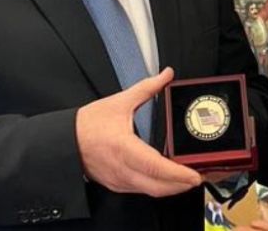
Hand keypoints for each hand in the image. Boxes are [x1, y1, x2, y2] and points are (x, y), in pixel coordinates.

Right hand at [75, 67, 201, 196]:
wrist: (65, 142)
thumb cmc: (88, 125)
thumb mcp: (120, 102)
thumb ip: (147, 88)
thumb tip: (166, 75)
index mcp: (124, 148)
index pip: (155, 166)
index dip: (177, 173)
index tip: (194, 174)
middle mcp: (122, 169)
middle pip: (159, 187)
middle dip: (183, 185)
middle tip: (201, 176)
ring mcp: (120, 180)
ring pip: (152, 192)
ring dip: (173, 188)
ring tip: (190, 178)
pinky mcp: (118, 185)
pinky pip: (143, 190)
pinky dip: (160, 187)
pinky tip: (170, 179)